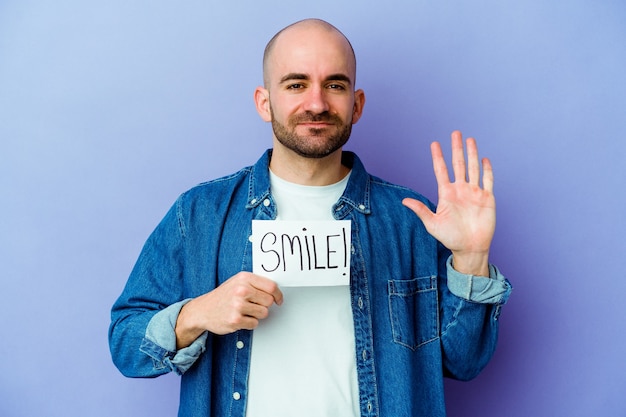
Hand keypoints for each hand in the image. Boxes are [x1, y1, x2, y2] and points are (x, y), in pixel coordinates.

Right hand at [175, 272, 282, 347]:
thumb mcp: (238, 282)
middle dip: (264, 305)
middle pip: (269, 301)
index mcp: (244, 278)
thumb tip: (275, 290)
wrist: (203, 310)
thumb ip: (255, 283)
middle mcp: (241, 290)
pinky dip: (249, 323)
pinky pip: (254, 323)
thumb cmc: (223, 296)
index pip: (271, 286)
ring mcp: (238, 305)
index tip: (278, 299)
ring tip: (245, 311)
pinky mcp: (236, 320)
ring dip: (257, 315)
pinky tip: (240, 317)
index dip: (278, 294)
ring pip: (264, 313)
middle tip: (254, 305)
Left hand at [402, 131, 494, 275]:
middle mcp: (460, 190)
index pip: (441, 170)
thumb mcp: (432, 223)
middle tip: (455, 132)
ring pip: (473, 168)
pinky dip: (487, 170)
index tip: (434, 144)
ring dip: (472, 154)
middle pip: (458, 164)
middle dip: (456, 148)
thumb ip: (420, 210)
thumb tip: (404, 201)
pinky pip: (488, 181)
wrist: (470, 248)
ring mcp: (474, 193)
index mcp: (446, 194)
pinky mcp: (487, 198)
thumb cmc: (450, 237)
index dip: (438, 157)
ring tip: (470, 139)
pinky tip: (484, 159)